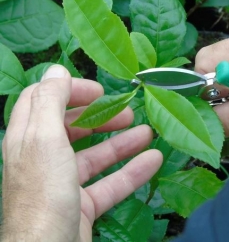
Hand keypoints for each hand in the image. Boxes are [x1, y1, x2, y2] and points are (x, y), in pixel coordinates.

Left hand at [1, 65, 161, 240]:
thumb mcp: (44, 140)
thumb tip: (57, 70)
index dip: (69, 91)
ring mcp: (63, 184)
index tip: (98, 90)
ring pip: (95, 156)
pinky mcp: (82, 205)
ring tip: (148, 132)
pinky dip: (131, 171)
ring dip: (122, 143)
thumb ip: (50, 102)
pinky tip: (153, 160)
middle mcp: (43, 159)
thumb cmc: (44, 193)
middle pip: (72, 128)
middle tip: (128, 111)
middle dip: (101, 117)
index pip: (43, 101)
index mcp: (28, 138)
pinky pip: (109, 183)